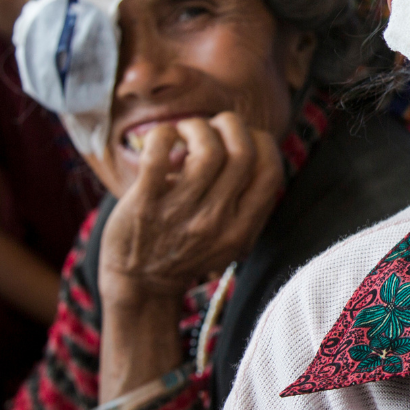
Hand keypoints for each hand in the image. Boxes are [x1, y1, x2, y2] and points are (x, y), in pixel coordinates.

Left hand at [95, 112, 282, 307]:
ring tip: (185, 131)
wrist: (139, 285)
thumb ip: (249, 205)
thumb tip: (254, 147)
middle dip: (231, 124)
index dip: (262, 142)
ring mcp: (180, 212)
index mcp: (241, 229)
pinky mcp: (144, 204)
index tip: (243, 138)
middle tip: (213, 126)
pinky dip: (163, 135)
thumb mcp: (231, 241)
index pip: (270, 171)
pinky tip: (162, 138)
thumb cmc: (186, 253)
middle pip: (242, 152)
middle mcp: (216, 221)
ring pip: (207, 149)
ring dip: (198, 127)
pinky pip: (159, 154)